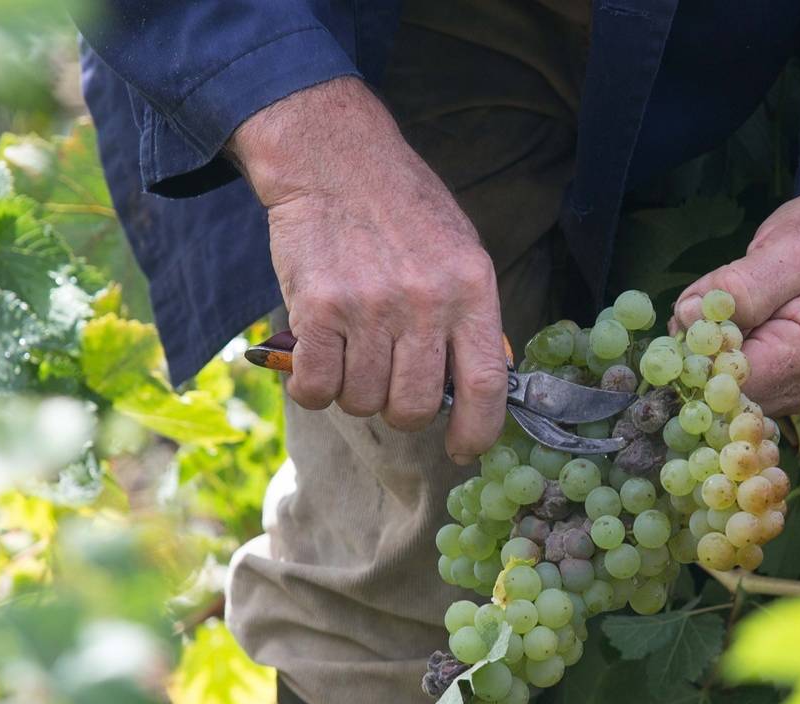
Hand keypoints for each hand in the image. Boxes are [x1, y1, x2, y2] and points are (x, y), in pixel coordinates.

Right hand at [229, 77, 507, 462]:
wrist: (334, 158)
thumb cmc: (402, 210)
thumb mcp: (461, 252)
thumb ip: (470, 318)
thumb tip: (475, 389)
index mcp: (472, 290)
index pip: (486, 385)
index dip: (478, 431)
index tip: (463, 449)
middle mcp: (426, 303)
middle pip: (416, 406)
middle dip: (401, 411)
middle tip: (388, 383)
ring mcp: (371, 308)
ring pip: (364, 401)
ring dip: (354, 393)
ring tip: (351, 354)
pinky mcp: (319, 308)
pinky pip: (317, 388)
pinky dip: (313, 388)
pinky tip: (316, 360)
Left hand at [670, 194, 799, 415]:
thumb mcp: (785, 250)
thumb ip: (740, 286)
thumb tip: (688, 315)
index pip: (732, 383)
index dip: (699, 357)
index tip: (688, 319)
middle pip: (729, 394)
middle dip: (702, 357)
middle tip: (697, 311)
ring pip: (732, 394)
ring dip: (710, 359)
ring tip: (717, 316)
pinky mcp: (791, 387)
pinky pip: (743, 387)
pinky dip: (724, 362)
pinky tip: (729, 332)